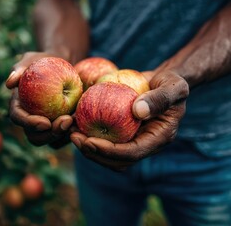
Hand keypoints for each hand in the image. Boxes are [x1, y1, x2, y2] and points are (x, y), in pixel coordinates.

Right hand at [6, 52, 72, 146]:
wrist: (63, 67)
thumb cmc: (44, 61)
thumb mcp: (32, 59)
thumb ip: (20, 69)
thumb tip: (9, 83)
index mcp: (18, 106)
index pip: (18, 118)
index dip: (29, 123)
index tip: (45, 122)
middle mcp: (29, 120)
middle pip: (34, 137)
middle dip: (49, 134)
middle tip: (65, 122)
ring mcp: (45, 126)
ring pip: (50, 141)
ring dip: (63, 135)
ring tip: (76, 121)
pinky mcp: (59, 128)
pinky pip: (64, 138)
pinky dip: (72, 134)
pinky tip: (82, 124)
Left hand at [70, 69, 188, 170]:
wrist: (164, 82)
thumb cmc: (171, 83)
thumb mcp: (173, 87)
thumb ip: (159, 99)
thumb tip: (137, 111)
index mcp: (158, 139)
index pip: (132, 153)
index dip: (109, 151)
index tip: (89, 141)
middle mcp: (144, 144)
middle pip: (116, 161)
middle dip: (93, 153)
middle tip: (74, 137)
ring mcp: (133, 140)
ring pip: (107, 155)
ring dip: (88, 148)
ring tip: (71, 132)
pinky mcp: (123, 133)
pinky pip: (104, 140)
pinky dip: (89, 135)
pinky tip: (75, 123)